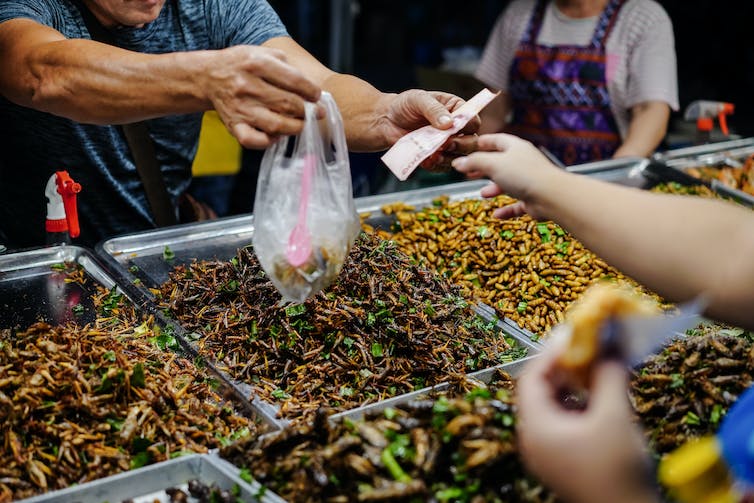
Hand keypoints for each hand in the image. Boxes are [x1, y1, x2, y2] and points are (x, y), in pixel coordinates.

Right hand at [205, 45, 321, 148]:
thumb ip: (288, 66)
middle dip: (309, 111)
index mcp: (257, 63)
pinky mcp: (233, 125)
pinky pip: (253, 140)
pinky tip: (277, 135)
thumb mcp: (264, 53)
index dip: (311, 91)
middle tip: (317, 113)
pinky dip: (269, 142)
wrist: (210, 76)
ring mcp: (240, 108)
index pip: (294, 80)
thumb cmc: (244, 65)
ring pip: (276, 125)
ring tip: (302, 124)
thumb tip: (312, 90)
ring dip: (295, 128)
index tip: (317, 96)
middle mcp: (247, 86)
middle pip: (288, 104)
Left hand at [382, 90, 480, 171]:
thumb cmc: (403, 105)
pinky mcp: (436, 157)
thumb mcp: (418, 99)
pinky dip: (436, 166)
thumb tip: (448, 123)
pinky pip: (443, 167)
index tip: (454, 129)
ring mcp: (446, 144)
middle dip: (461, 146)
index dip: (467, 126)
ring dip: (449, 158)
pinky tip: (426, 161)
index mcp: (456, 109)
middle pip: (472, 142)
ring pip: (460, 157)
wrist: (385, 121)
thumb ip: (434, 109)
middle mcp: (455, 128)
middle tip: (445, 144)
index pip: (472, 120)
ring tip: (434, 155)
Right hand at [451, 133, 562, 218]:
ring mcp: (529, 181)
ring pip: (509, 183)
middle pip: (500, 163)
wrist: (551, 196)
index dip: (481, 143)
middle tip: (470, 172)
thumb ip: (474, 162)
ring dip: (495, 189)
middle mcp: (523, 162)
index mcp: (515, 148)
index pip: (496, 140)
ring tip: (483, 193)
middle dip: (484, 168)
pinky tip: (496, 215)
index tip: (468, 148)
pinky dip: (506, 209)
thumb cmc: (523, 175)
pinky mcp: (533, 199)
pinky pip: (517, 204)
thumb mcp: (492, 164)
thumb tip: (457, 162)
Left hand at [517, 349, 658, 502]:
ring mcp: (549, 453)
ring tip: (599, 368)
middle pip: (541, 391)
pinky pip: (565, 423)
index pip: (531, 377)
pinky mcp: (565, 461)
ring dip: (576, 385)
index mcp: (535, 427)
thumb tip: (610, 342)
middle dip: (566, 367)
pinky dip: (582, 405)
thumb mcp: (614, 417)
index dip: (551, 353)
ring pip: (555, 406)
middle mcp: (534, 439)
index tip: (575, 336)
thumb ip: (609, 375)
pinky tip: (603, 396)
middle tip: (589, 348)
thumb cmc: (618, 472)